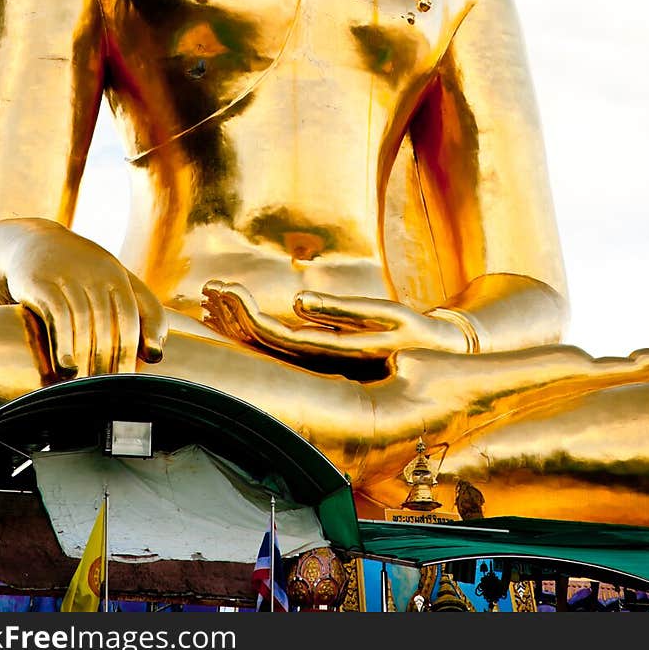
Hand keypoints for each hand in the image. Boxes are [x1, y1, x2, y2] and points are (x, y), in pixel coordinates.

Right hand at [4, 222, 167, 377]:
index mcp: (119, 276)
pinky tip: (66, 370)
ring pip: (87, 323)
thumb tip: (156, 356)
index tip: (152, 363)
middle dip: (116, 358)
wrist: (31, 244)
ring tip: (90, 386)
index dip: (151, 335)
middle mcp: (98, 273)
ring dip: (90, 358)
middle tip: (113, 388)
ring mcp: (70, 276)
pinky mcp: (41, 283)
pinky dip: (64, 346)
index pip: (145, 308)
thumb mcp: (109, 282)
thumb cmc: (78, 273)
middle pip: (115, 322)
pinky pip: (57, 317)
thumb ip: (136, 313)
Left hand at [201, 281, 468, 361]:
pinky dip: (254, 324)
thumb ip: (340, 312)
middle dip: (234, 313)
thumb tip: (297, 301)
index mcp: (329, 354)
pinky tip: (236, 311)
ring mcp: (317, 360)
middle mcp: (317, 363)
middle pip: (262, 342)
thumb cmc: (414, 332)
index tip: (222, 289)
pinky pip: (278, 341)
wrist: (439, 356)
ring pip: (266, 344)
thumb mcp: (386, 315)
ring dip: (239, 320)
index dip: (244, 315)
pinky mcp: (321, 353)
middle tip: (209, 286)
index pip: (274, 337)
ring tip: (212, 295)